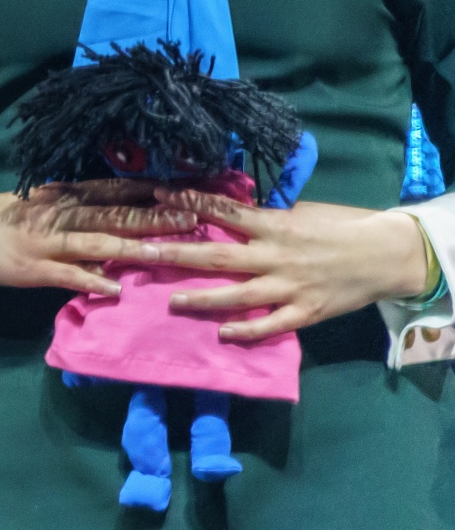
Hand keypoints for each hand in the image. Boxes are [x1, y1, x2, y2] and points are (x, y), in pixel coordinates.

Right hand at [0, 187, 192, 298]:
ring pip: (95, 242)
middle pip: (114, 214)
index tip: (189, 191)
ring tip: (163, 253)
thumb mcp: (44, 203)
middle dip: (154, 217)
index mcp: (66, 196)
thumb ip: (82, 207)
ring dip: (130, 248)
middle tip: (193, 220)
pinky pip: (66, 274)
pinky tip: (114, 289)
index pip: (117, 189)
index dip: (154, 190)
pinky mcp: (31, 267)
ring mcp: (46, 241)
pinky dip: (91, 280)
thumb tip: (129, 212)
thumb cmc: (6, 218)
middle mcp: (61, 214)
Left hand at [139, 196, 436, 342]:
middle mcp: (278, 256)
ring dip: (203, 297)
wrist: (387, 254)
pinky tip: (222, 333)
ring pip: (239, 295)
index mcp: (276, 226)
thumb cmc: (341, 228)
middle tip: (143, 251)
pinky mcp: (306, 312)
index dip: (190, 204)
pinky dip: (247, 330)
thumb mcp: (302, 212)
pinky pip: (272, 324)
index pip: (226, 213)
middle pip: (220, 255)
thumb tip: (224, 209)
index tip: (157, 196)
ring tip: (172, 300)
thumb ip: (265, 217)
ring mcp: (291, 287)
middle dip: (178, 253)